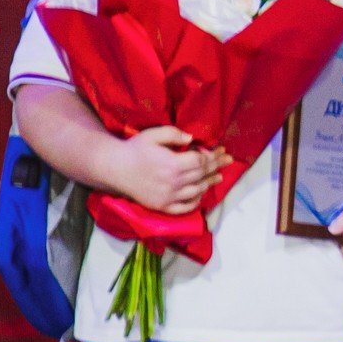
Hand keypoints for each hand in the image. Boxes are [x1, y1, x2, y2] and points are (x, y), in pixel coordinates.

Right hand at [106, 125, 227, 213]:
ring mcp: (168, 197)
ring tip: (218, 177)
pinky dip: (195, 201)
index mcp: (173, 164)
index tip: (221, 151)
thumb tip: (192, 139)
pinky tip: (201, 194)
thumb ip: (174, 134)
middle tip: (228, 161)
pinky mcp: (162, 206)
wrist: (114, 168)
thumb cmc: (134, 149)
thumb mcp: (153, 135)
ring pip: (196, 191)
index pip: (201, 161)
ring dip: (209, 183)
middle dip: (216, 167)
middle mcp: (174, 182)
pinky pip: (184, 207)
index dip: (213, 156)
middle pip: (201, 175)